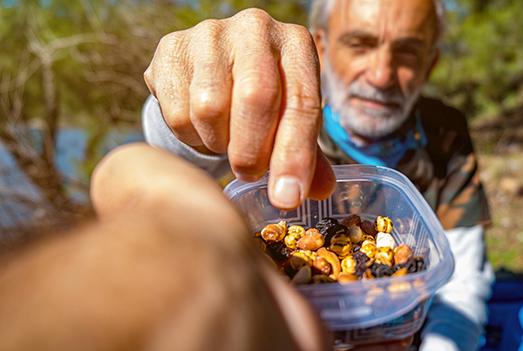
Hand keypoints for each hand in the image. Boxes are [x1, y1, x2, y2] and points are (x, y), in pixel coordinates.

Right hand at [144, 8, 334, 209]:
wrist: (215, 69)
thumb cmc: (265, 100)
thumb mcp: (291, 120)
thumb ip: (306, 155)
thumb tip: (319, 192)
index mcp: (296, 44)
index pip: (302, 103)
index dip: (295, 156)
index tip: (287, 198)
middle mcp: (255, 29)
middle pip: (256, 98)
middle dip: (252, 151)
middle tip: (250, 173)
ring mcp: (209, 35)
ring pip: (210, 108)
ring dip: (219, 143)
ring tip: (226, 140)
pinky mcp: (171, 49)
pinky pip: (178, 112)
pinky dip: (191, 135)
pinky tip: (202, 128)